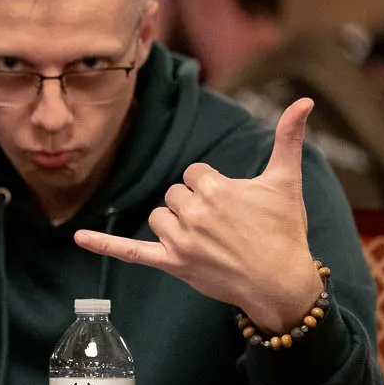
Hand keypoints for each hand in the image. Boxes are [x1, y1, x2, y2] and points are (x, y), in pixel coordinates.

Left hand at [74, 98, 320, 332]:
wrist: (281, 283)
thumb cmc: (285, 231)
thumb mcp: (286, 181)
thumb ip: (289, 138)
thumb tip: (305, 100)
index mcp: (215, 188)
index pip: (194, 173)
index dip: (213, 187)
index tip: (234, 205)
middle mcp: (194, 213)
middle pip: (175, 194)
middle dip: (195, 205)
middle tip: (226, 227)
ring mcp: (180, 240)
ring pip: (160, 216)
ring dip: (176, 224)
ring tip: (208, 240)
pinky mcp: (171, 264)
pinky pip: (131, 251)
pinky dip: (104, 245)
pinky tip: (78, 238)